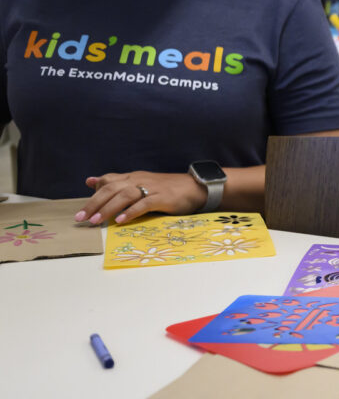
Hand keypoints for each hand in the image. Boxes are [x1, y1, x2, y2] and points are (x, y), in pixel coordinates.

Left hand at [76, 171, 206, 225]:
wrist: (196, 187)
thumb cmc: (167, 189)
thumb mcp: (140, 183)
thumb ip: (117, 183)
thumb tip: (91, 181)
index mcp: (133, 177)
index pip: (108, 181)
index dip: (94, 194)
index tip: (81, 210)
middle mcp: (139, 179)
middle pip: (111, 188)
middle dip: (94, 204)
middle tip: (81, 218)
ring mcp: (151, 188)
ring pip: (124, 195)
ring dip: (108, 209)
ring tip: (97, 221)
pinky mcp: (162, 197)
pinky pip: (144, 204)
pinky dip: (131, 212)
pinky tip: (121, 220)